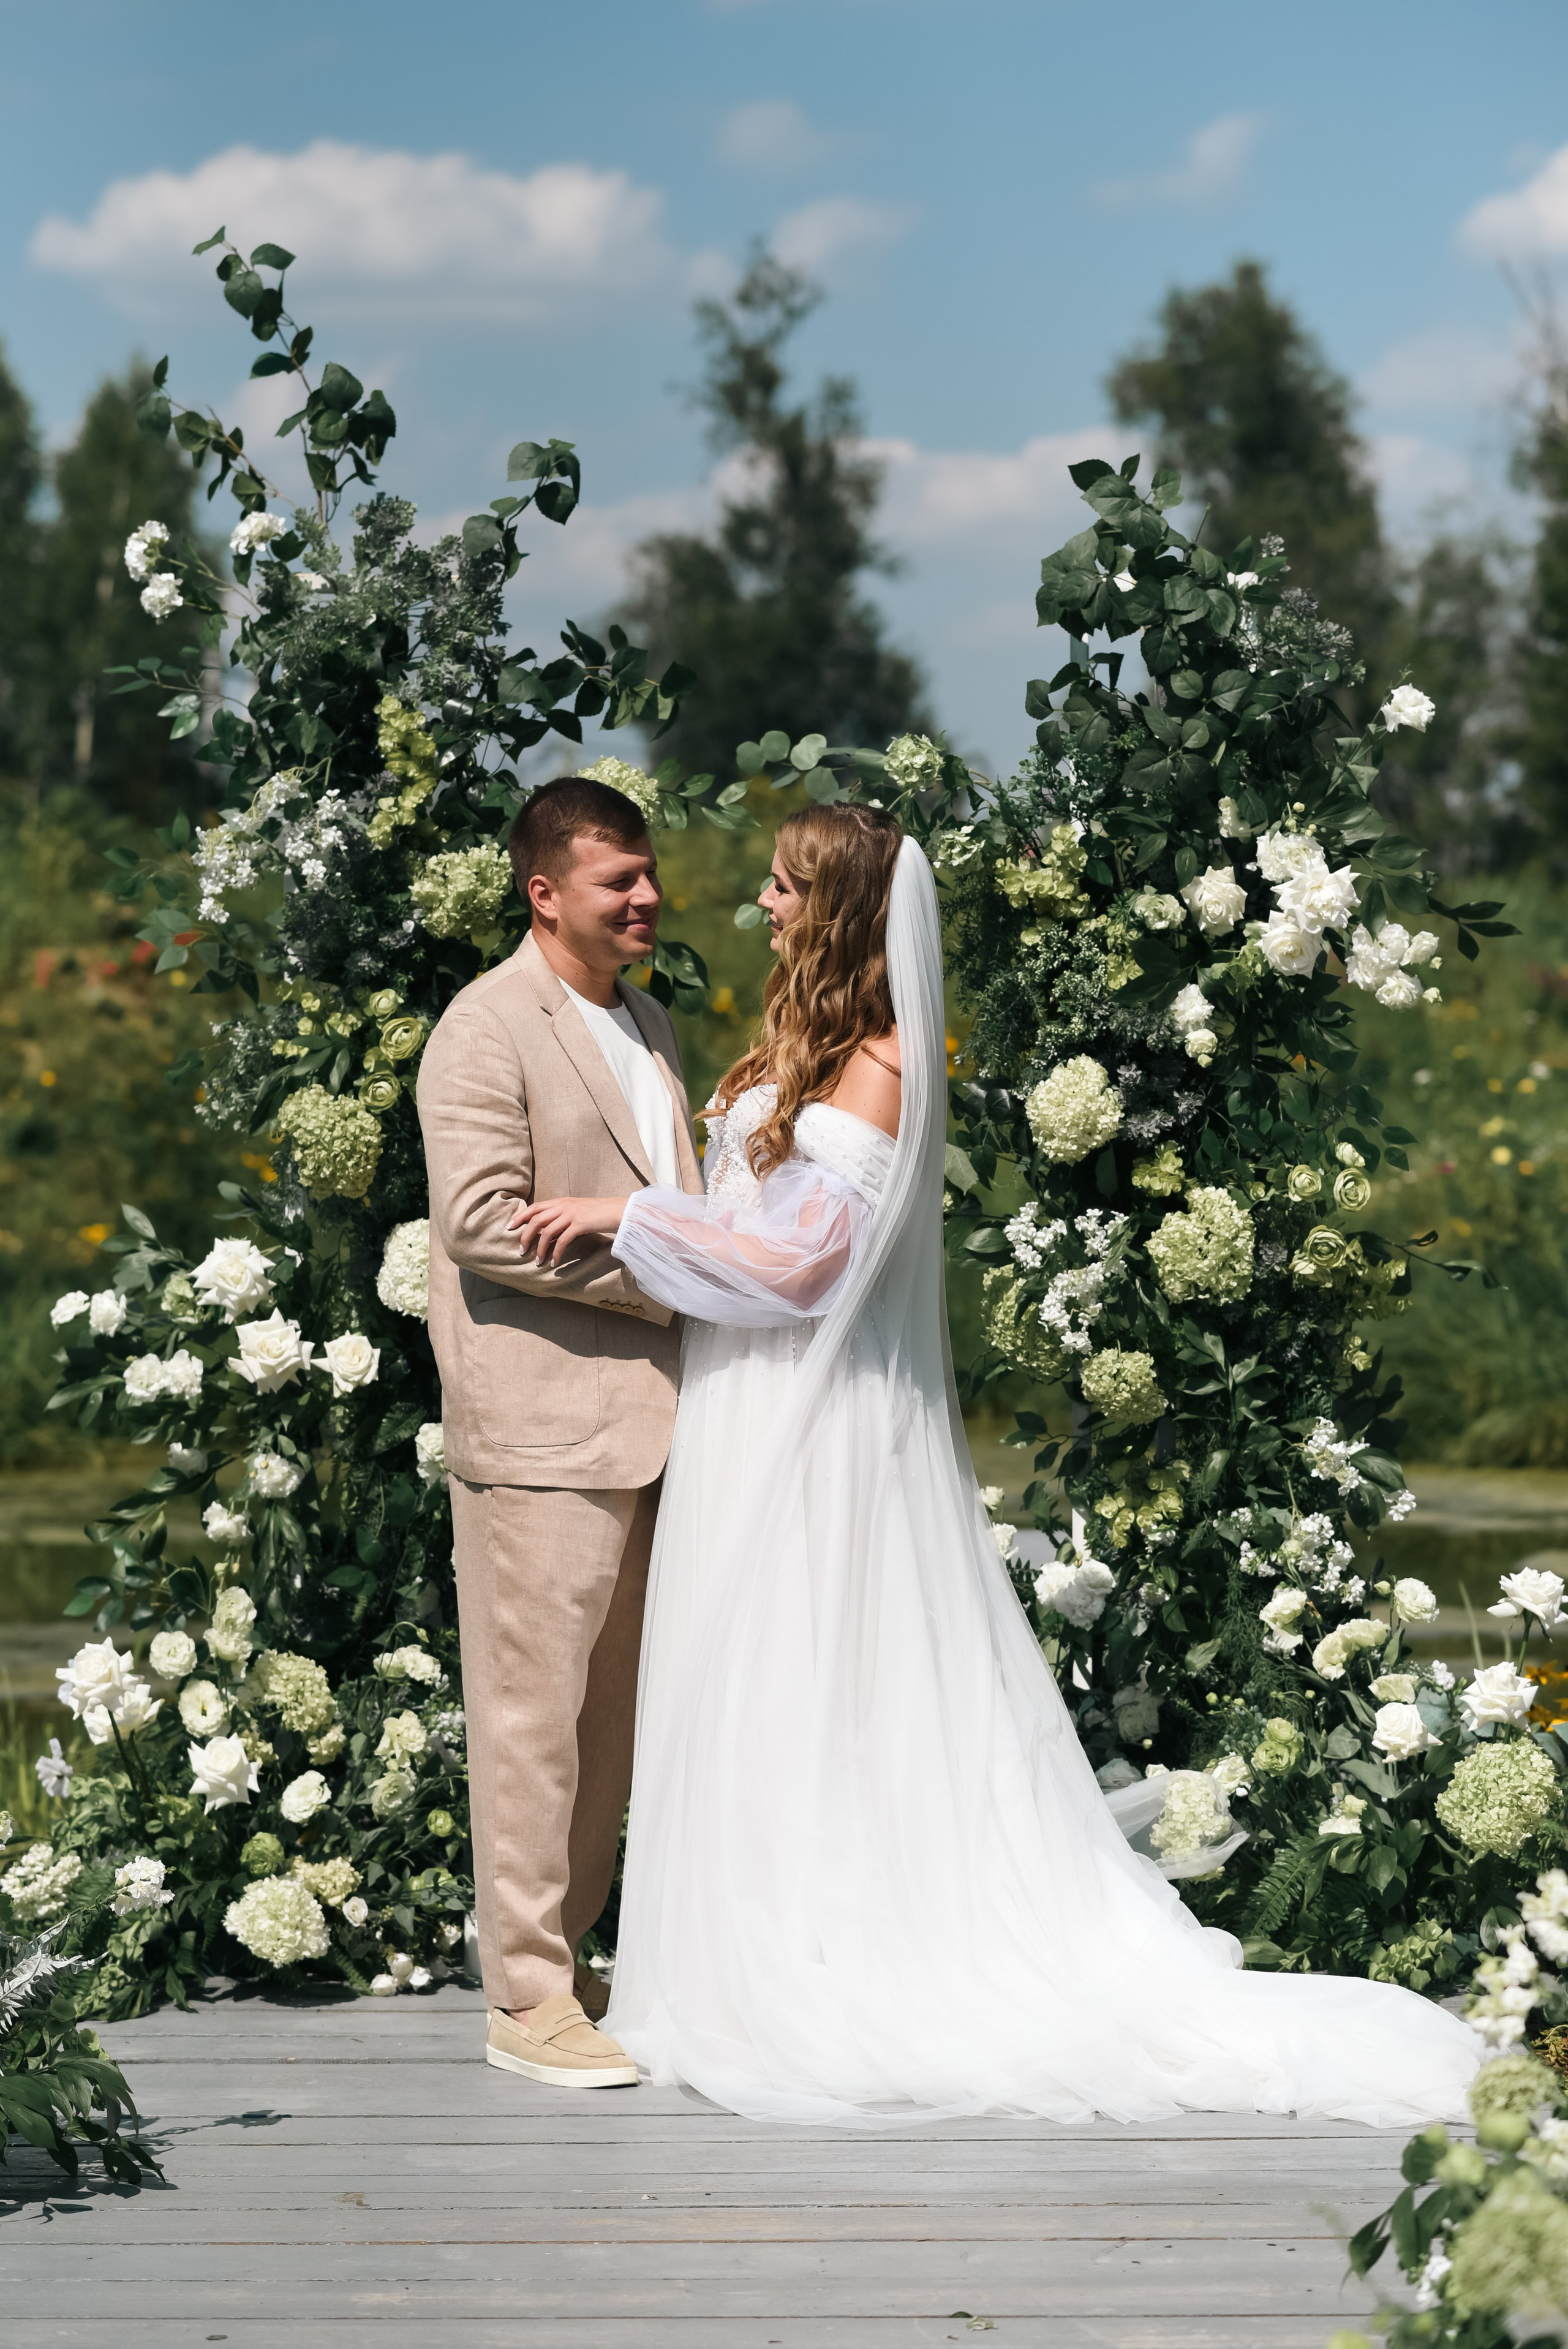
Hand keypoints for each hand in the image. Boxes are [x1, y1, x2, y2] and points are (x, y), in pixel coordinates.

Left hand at [508, 1195, 625, 1268]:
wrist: (619, 1211)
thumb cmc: (599, 1213)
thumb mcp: (577, 1210)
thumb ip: (563, 1215)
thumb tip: (548, 1228)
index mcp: (561, 1201)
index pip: (535, 1207)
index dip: (520, 1216)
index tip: (510, 1227)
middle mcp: (564, 1206)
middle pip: (536, 1220)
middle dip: (525, 1236)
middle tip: (521, 1250)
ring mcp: (572, 1214)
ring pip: (547, 1232)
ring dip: (540, 1249)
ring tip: (537, 1261)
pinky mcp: (580, 1224)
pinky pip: (562, 1241)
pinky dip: (556, 1254)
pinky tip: (554, 1263)